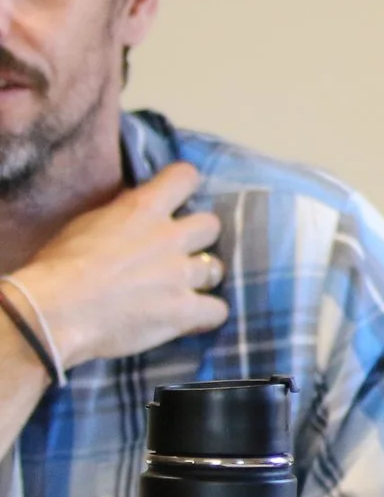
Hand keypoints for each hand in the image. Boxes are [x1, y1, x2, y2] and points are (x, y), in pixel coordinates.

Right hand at [11, 164, 225, 370]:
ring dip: (201, 278)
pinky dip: (207, 315)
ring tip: (181, 289)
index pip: (185, 177)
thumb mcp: (84, 224)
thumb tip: (131, 210)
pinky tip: (191, 319)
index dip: (185, 187)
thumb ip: (118, 215)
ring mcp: (181, 274)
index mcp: (142, 208)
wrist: (54, 311)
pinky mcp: (184, 310)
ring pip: (216, 268)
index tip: (177, 198)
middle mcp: (170, 237)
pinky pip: (217, 310)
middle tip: (177, 252)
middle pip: (211, 225)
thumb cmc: (55, 267)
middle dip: (198, 238)